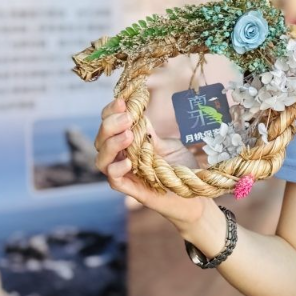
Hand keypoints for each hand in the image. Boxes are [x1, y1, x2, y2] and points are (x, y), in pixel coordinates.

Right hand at [94, 98, 206, 231]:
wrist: (195, 194)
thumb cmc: (180, 168)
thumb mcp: (168, 145)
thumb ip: (150, 133)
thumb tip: (137, 113)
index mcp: (127, 143)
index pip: (109, 125)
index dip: (111, 112)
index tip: (123, 101)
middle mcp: (120, 157)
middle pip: (100, 140)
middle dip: (110, 125)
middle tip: (128, 118)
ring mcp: (124, 174)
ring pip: (102, 160)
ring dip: (111, 145)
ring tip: (128, 135)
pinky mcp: (131, 190)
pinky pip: (114, 180)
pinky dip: (117, 169)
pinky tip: (129, 161)